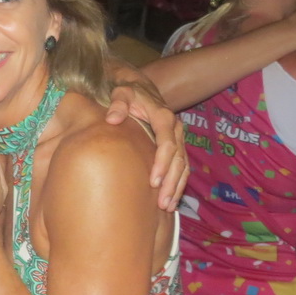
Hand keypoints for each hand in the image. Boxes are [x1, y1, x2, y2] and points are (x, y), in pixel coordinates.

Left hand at [106, 80, 187, 209]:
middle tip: (162, 203)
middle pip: (178, 159)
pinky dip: (178, 184)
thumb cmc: (127, 92)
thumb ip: (118, 103)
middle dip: (171, 182)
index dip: (162, 163)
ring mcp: (177, 138)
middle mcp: (174, 129)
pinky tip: (171, 201)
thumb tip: (112, 119)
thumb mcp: (121, 92)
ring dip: (176, 187)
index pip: (167, 143)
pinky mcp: (175, 146)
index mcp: (163, 116)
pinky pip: (182, 168)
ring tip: (167, 207)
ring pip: (183, 166)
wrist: (139, 87)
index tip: (153, 181)